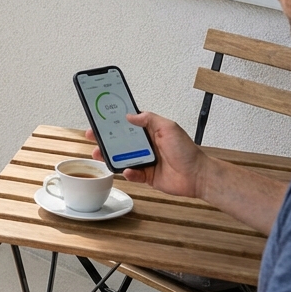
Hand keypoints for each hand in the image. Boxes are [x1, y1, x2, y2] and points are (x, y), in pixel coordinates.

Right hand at [84, 112, 208, 197]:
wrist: (198, 176)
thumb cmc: (187, 151)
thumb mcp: (169, 127)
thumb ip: (149, 119)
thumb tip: (130, 115)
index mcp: (149, 132)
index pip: (127, 124)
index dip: (113, 121)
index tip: (100, 118)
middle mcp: (145, 146)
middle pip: (120, 141)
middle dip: (104, 139)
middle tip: (92, 136)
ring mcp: (145, 161)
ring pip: (122, 158)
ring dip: (110, 156)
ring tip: (99, 154)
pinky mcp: (146, 176)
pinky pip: (132, 174)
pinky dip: (128, 173)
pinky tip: (128, 170)